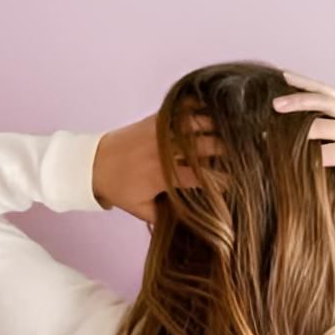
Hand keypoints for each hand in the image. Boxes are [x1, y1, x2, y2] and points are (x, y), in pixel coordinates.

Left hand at [93, 111, 225, 223]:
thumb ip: (163, 217)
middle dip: (226, 150)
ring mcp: (160, 132)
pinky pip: (181, 110)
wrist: (92, 164)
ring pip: (197, 124)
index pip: (200, 178)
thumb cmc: (119, 188)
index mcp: (163, 177)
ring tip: (235, 129)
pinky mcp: (155, 119)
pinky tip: (214, 107)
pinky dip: (199, 107)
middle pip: (205, 147)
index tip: (234, 182)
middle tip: (242, 152)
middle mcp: (164, 152)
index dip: (221, 181)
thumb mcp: (139, 209)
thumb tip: (187, 227)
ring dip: (218, 126)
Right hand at [270, 70, 334, 202]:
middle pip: (318, 127)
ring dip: (298, 102)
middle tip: (265, 133)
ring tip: (274, 104)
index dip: (300, 158)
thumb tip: (310, 199)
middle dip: (292, 130)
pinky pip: (325, 89)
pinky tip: (285, 76)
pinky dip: (305, 82)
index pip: (323, 155)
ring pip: (322, 102)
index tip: (277, 161)